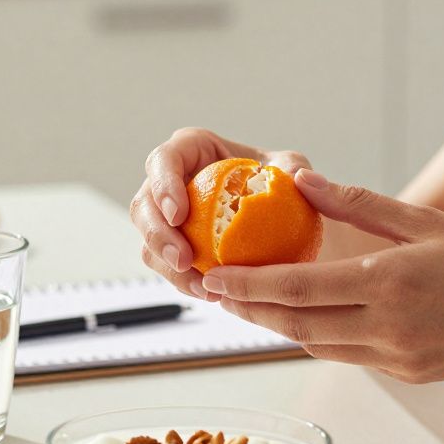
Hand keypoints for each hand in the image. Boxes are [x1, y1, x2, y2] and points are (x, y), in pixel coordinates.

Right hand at [130, 128, 311, 300]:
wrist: (277, 211)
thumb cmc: (276, 179)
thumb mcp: (290, 167)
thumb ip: (294, 167)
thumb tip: (300, 177)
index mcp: (191, 150)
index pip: (164, 160)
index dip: (163, 185)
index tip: (180, 214)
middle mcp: (170, 181)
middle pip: (143, 205)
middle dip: (157, 236)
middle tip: (184, 260)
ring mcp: (167, 216)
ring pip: (148, 241)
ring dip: (169, 267)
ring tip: (202, 286)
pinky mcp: (174, 245)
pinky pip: (166, 266)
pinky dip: (184, 281)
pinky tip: (210, 293)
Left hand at [203, 170, 443, 382]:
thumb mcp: (430, 222)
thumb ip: (362, 205)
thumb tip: (305, 181)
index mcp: (391, 284)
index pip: (298, 290)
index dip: (248, 286)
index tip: (212, 277)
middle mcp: (389, 329)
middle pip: (296, 327)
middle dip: (249, 311)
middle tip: (213, 294)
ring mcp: (398, 359)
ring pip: (318, 346)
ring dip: (278, 327)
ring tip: (246, 304)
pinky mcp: (408, 375)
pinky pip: (349, 356)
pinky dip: (319, 336)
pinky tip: (303, 316)